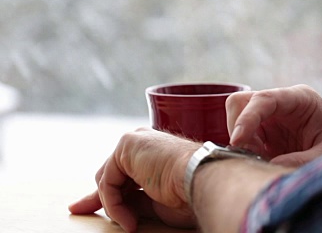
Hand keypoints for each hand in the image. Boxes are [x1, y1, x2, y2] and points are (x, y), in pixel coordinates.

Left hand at [68, 128, 199, 231]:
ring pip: (108, 179)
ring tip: (130, 223)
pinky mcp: (126, 146)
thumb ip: (133, 200)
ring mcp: (134, 141)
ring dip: (114, 205)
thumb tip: (112, 209)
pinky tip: (128, 219)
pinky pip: (108, 183)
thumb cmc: (188, 192)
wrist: (199, 179)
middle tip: (79, 209)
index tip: (87, 206)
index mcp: (154, 152)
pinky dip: (114, 204)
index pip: (123, 173)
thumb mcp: (155, 201)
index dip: (109, 193)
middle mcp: (143, 142)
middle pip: (110, 173)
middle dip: (97, 196)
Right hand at [226, 84, 321, 166]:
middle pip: (241, 103)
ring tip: (262, 161)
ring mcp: (273, 118)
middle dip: (238, 128)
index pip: (263, 99)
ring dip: (242, 142)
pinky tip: (264, 162)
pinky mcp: (268, 135)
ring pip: (237, 120)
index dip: (246, 118)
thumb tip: (271, 165)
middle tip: (252, 154)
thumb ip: (303, 159)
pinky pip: (245, 138)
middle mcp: (282, 104)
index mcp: (300, 99)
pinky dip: (246, 152)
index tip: (238, 141)